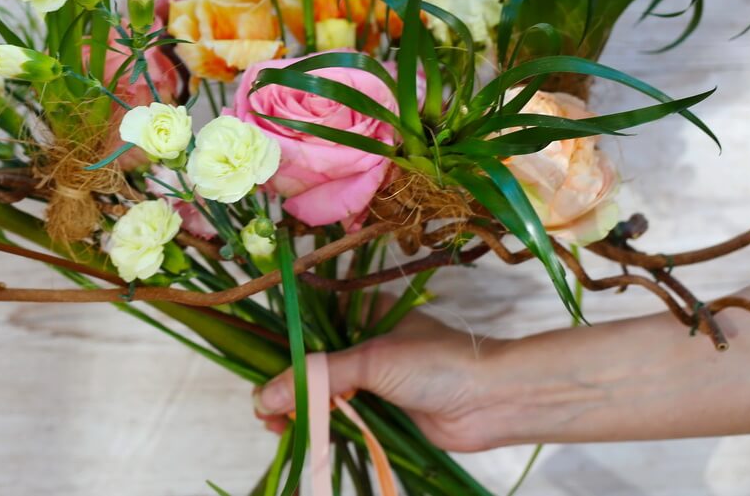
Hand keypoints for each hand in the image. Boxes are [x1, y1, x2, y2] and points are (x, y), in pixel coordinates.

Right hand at [252, 308, 509, 452]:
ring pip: (324, 395)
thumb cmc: (437, 364)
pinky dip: (322, 428)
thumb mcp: (371, 360)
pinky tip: (302, 436)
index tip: (256, 369)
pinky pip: (342, 419)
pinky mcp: (382, 412)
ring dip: (300, 411)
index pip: (308, 327)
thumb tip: (264, 397)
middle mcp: (365, 343)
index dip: (280, 349)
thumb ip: (317, 377)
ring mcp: (374, 380)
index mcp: (362, 314)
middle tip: (264, 410)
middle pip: (312, 365)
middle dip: (286, 387)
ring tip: (277, 427)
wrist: (492, 401)